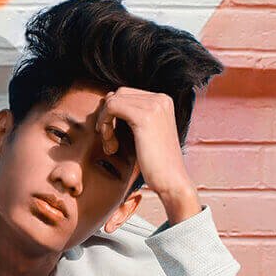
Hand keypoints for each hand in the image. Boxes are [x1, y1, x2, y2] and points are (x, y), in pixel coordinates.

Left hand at [94, 86, 200, 223]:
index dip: (112, 113)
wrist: (171, 182)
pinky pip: (111, 108)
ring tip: (110, 145)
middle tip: (109, 141)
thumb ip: (131, 117)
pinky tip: (111, 145)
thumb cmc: (155, 163)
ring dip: (104, 122)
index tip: (112, 137)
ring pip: (113, 100)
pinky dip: (105, 125)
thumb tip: (107, 101)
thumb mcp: (144, 134)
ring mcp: (154, 105)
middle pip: (118, 94)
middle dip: (107, 115)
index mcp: (163, 100)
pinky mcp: (145, 117)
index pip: (126, 94)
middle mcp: (161, 98)